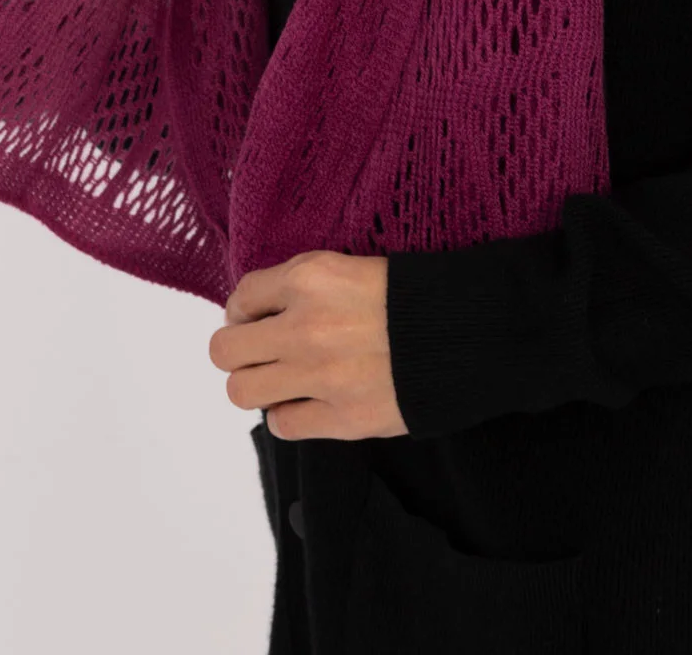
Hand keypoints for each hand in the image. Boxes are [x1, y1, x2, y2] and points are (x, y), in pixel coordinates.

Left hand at [209, 248, 408, 441]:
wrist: (467, 332)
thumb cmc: (413, 292)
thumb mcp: (352, 266)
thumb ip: (305, 284)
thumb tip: (261, 311)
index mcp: (309, 278)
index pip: (241, 296)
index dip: (244, 309)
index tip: (257, 316)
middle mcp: (304, 326)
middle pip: (225, 350)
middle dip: (237, 349)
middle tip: (260, 350)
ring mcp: (319, 377)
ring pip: (241, 391)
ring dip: (256, 385)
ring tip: (278, 379)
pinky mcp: (341, 418)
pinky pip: (282, 424)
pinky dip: (289, 414)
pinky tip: (307, 401)